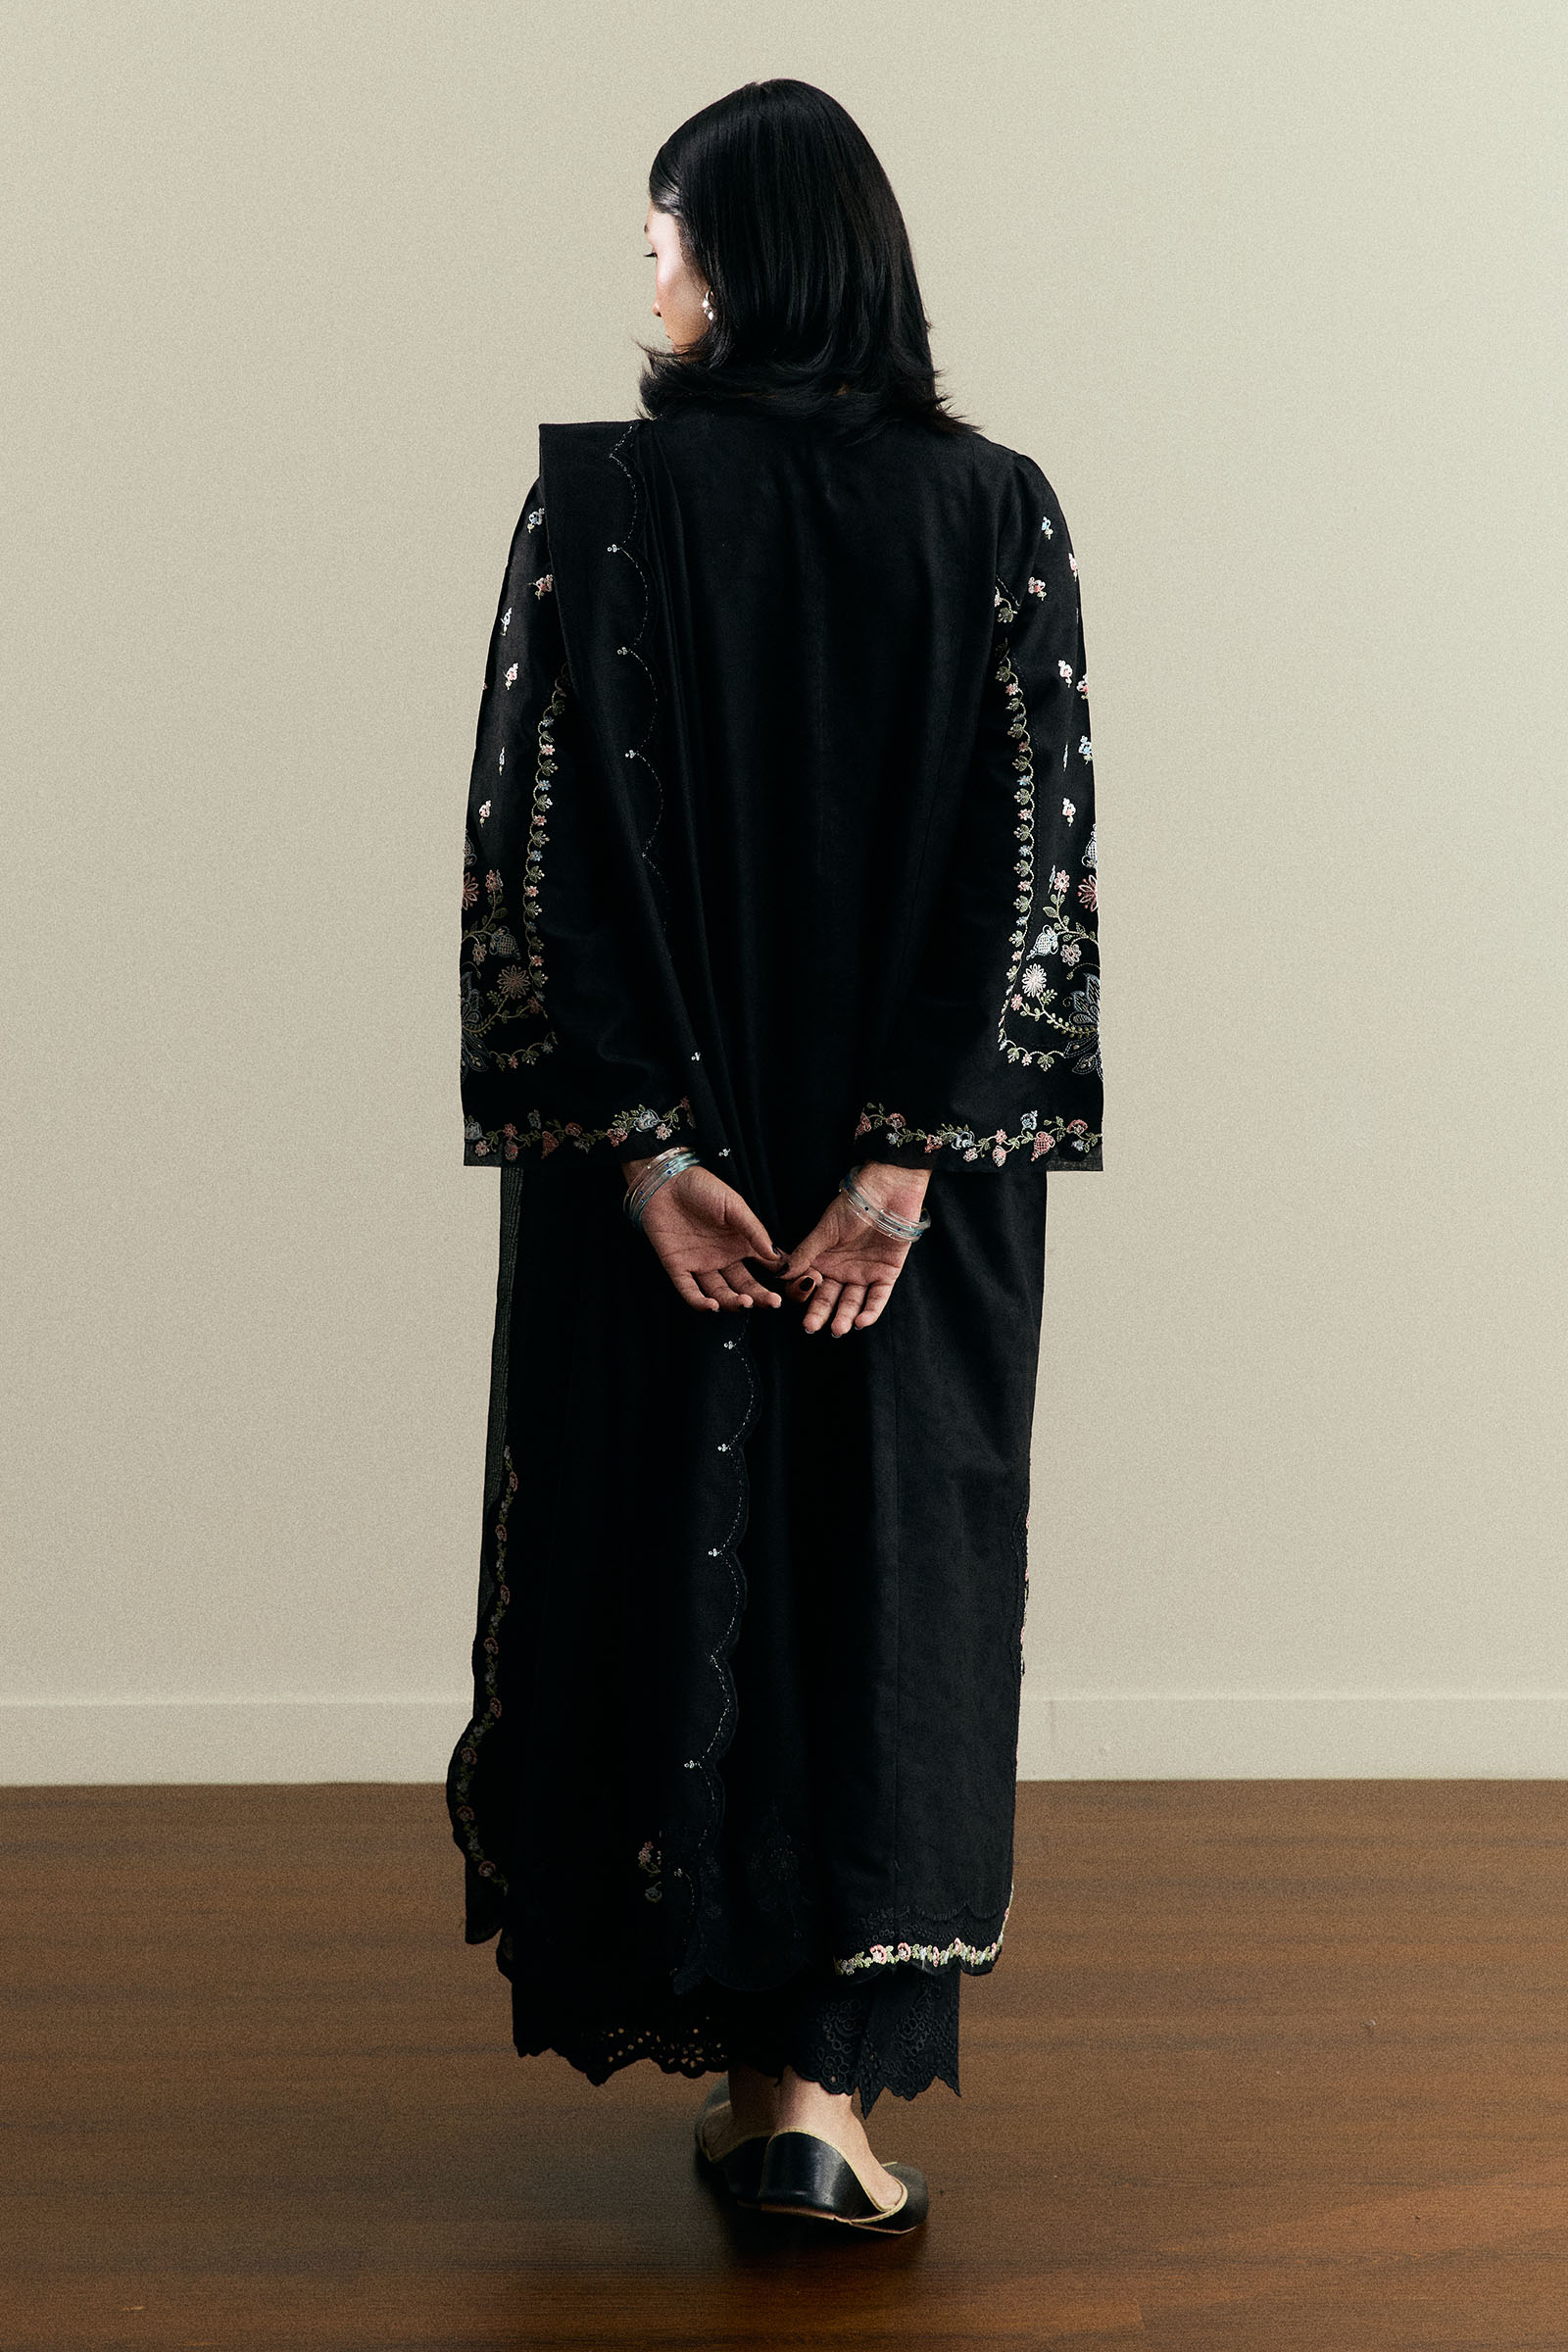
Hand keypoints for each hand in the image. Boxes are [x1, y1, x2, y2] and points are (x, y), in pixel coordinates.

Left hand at [625, 1155, 786, 1313]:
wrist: (664, 1181)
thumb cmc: (702, 1188)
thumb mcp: (734, 1205)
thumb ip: (754, 1230)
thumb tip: (777, 1256)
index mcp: (742, 1243)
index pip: (766, 1266)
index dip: (781, 1277)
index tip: (798, 1285)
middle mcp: (724, 1257)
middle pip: (745, 1285)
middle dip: (760, 1296)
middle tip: (774, 1303)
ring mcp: (701, 1264)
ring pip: (720, 1292)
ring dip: (733, 1301)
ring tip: (745, 1303)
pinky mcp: (677, 1267)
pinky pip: (689, 1290)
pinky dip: (700, 1302)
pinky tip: (714, 1306)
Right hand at [780, 1162, 930, 1336]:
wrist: (886, 1190)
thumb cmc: (853, 1204)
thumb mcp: (824, 1229)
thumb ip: (805, 1253)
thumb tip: (779, 1274)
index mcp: (823, 1260)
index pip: (808, 1285)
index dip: (802, 1292)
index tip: (802, 1292)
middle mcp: (841, 1271)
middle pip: (828, 1299)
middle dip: (820, 1314)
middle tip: (811, 1327)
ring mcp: (864, 1274)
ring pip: (852, 1303)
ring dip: (844, 1317)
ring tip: (837, 1329)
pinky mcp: (886, 1274)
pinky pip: (877, 1298)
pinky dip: (870, 1312)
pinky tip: (859, 1322)